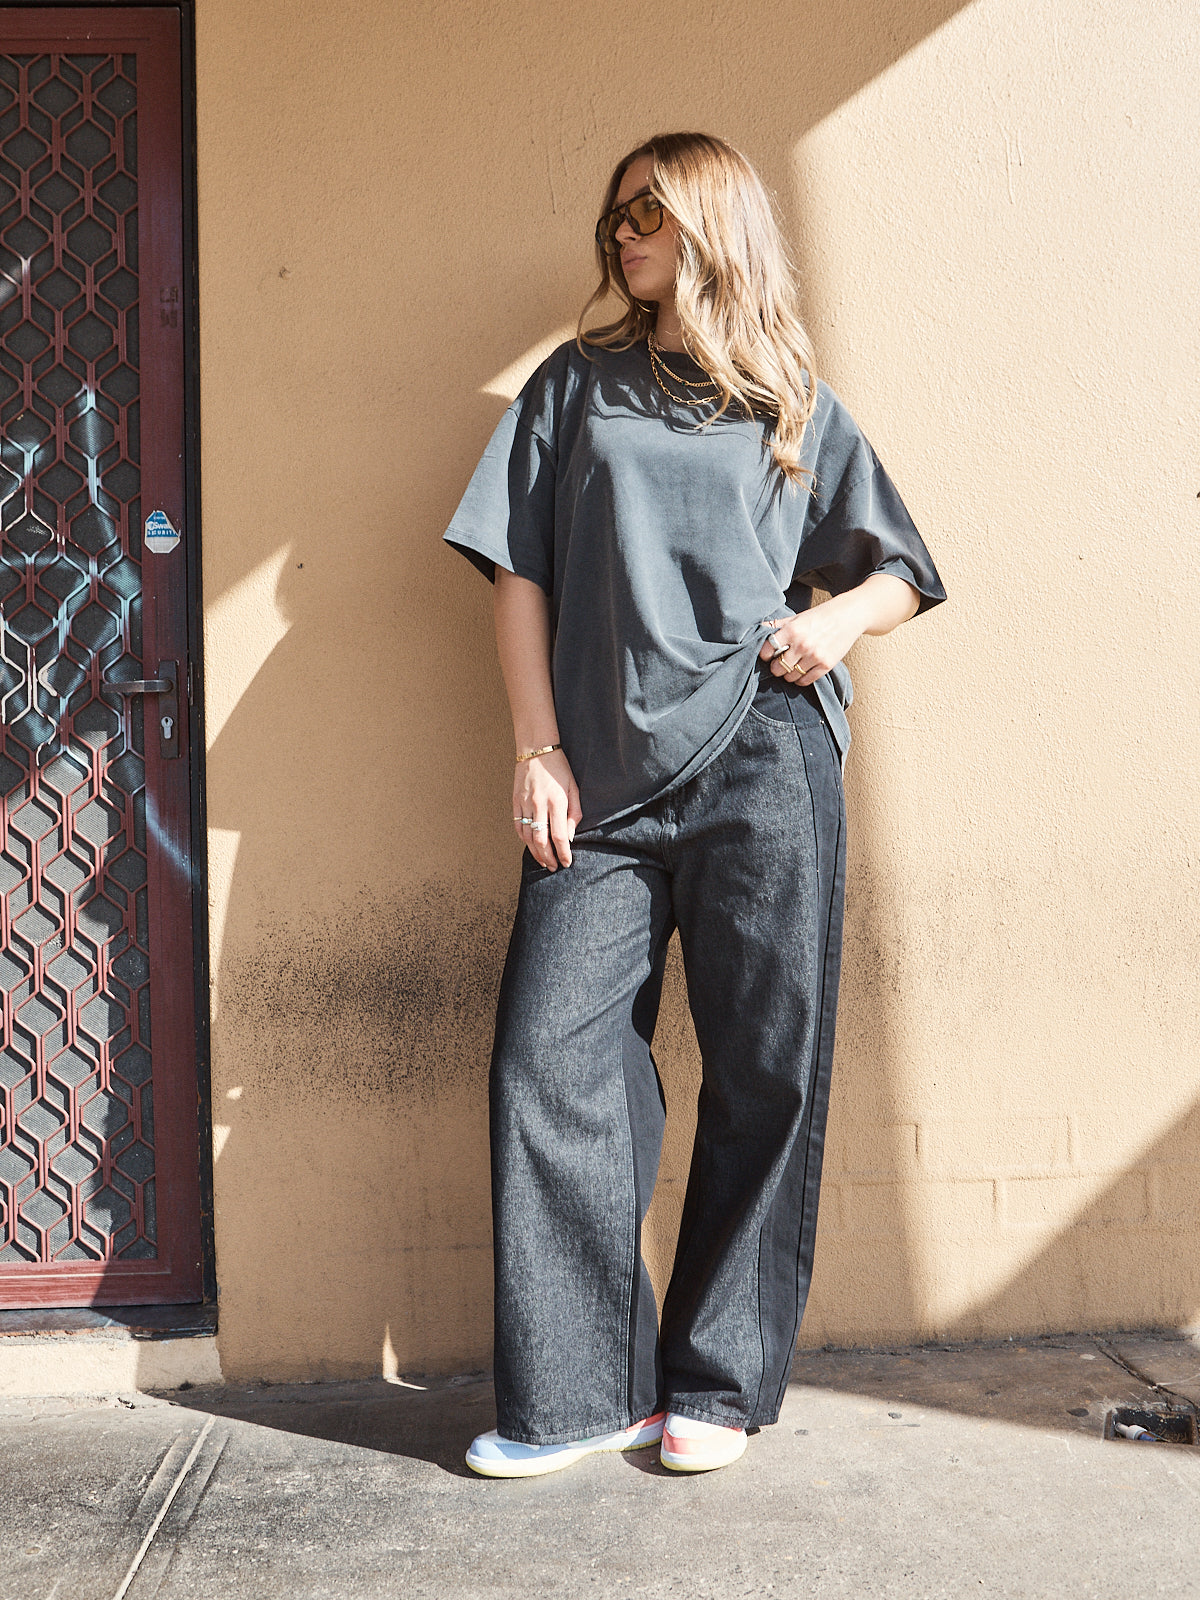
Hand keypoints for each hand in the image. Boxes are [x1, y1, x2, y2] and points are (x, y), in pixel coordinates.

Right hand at [512, 748, 581, 869]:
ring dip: (535, 852)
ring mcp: (525, 803)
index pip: (559, 836)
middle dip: (548, 858)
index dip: (563, 853)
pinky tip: (531, 845)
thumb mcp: (574, 789)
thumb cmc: (559, 769)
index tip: (566, 863)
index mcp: (557, 801)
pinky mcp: (515, 801)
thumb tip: (570, 837)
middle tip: (553, 867)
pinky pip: (518, 826)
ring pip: (528, 836)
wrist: (536, 750)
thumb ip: (574, 814)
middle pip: (541, 840)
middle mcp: (539, 804)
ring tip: (543, 861)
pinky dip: (524, 839)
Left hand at [759, 592, 867, 685]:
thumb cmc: (821, 615)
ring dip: (787, 674)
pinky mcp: (826, 665)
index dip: (765, 654)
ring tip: (791, 666)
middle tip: (779, 663)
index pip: (767, 650)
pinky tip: (801, 671)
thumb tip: (758, 628)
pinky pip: (805, 681)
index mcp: (792, 629)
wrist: (849, 616)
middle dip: (775, 667)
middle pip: (777, 667)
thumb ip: (778, 625)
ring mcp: (815, 656)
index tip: (768, 654)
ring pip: (790, 676)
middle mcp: (802, 644)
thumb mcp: (797, 617)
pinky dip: (800, 679)